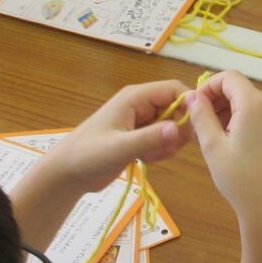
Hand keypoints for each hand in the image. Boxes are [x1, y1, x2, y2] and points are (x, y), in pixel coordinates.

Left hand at [42, 80, 193, 196]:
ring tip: (150, 156)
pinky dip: (160, 151)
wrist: (67, 174)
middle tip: (166, 149)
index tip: (194, 131)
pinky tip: (145, 160)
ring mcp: (140, 121)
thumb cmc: (88, 155)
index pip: (175, 89)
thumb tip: (180, 129)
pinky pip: (163, 139)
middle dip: (178, 130)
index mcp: (135, 97)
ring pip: (172, 126)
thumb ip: (150, 138)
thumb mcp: (120, 148)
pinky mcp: (139, 137)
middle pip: (177, 109)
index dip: (189, 105)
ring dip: (168, 144)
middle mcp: (141, 105)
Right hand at [184, 71, 261, 233]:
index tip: (195, 107)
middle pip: (239, 88)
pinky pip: (259, 114)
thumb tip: (191, 95)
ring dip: (228, 111)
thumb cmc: (239, 179)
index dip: (208, 86)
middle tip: (199, 124)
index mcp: (255, 104)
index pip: (229, 77)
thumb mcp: (212, 146)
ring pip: (248, 101)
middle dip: (217, 100)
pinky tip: (230, 141)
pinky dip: (242, 120)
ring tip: (212, 136)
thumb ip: (201, 116)